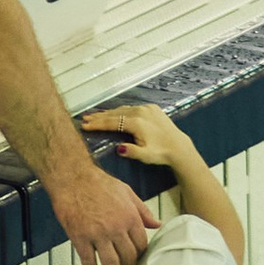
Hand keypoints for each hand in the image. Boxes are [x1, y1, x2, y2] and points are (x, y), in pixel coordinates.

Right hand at [50, 153, 151, 264]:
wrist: (72, 177)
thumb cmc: (98, 183)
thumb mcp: (127, 192)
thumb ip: (142, 210)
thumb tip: (157, 224)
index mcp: (130, 216)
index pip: (141, 245)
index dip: (142, 259)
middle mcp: (116, 227)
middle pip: (129, 258)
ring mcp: (98, 234)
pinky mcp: (80, 238)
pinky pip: (89, 262)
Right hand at [80, 97, 196, 170]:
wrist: (178, 146)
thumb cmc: (160, 153)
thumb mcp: (145, 155)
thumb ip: (131, 152)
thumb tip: (118, 148)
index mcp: (137, 123)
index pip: (112, 122)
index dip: (98, 124)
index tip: (85, 125)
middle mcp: (140, 112)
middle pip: (115, 114)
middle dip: (99, 117)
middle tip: (85, 118)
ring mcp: (146, 108)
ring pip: (122, 110)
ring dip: (109, 113)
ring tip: (95, 116)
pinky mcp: (151, 108)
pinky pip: (131, 108)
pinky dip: (120, 111)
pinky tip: (113, 113)